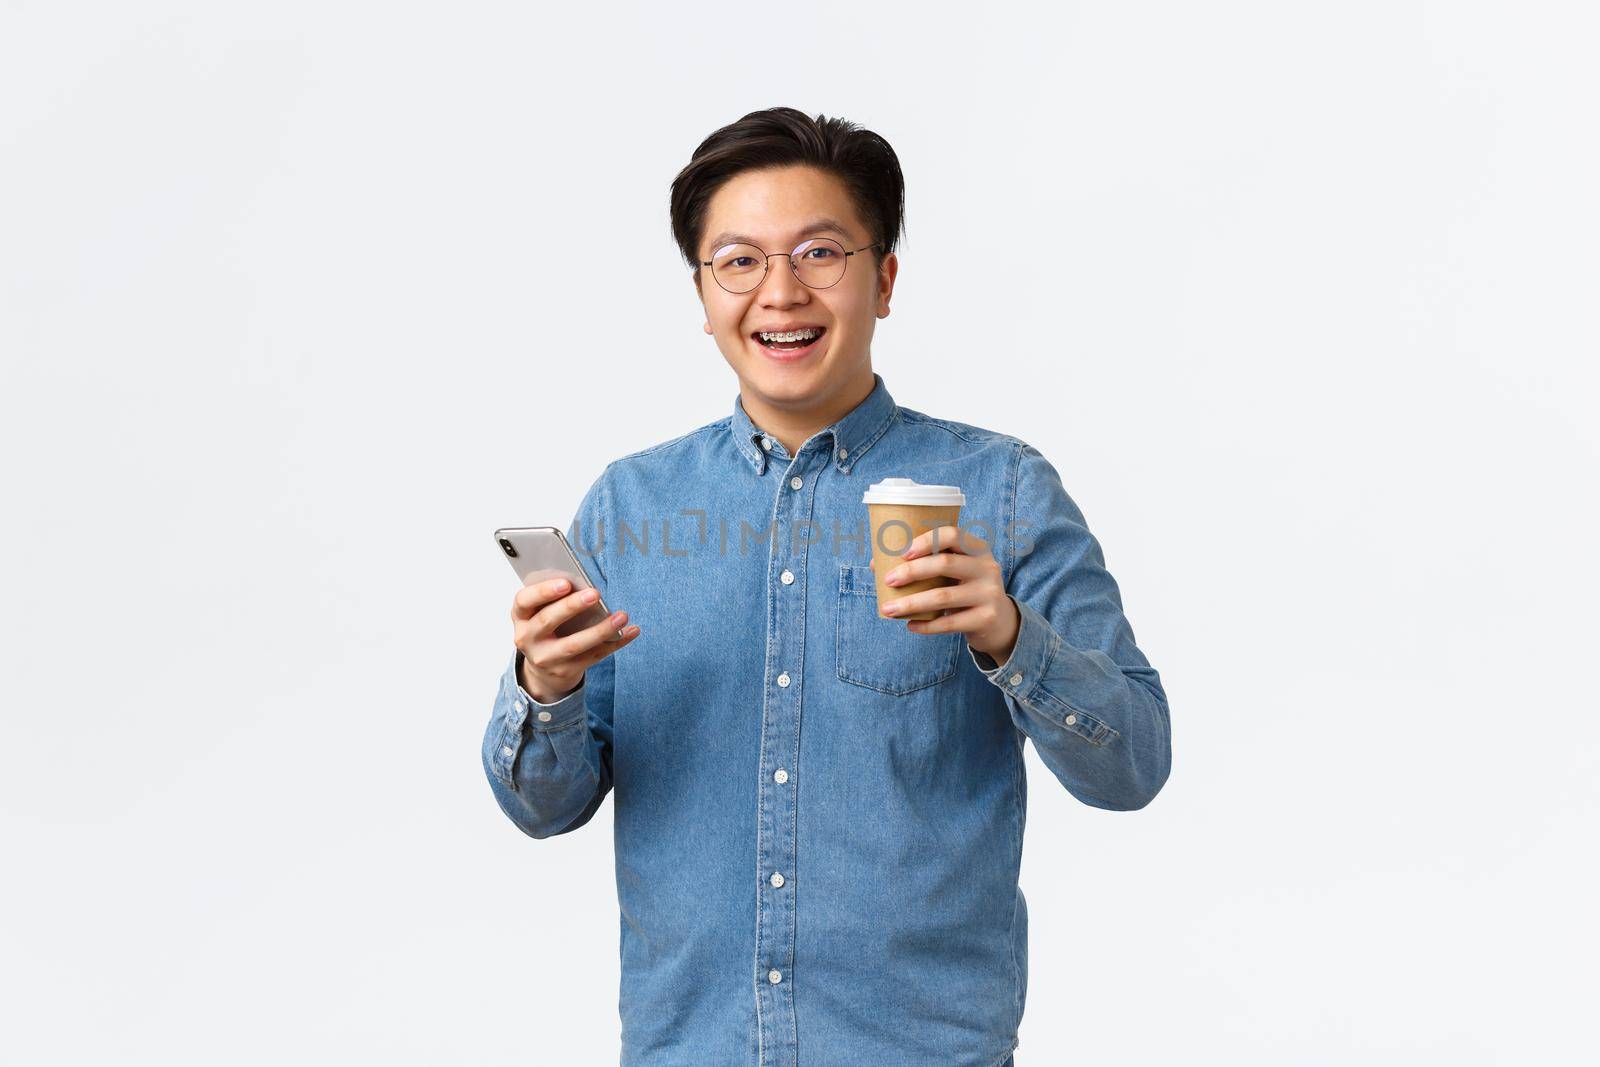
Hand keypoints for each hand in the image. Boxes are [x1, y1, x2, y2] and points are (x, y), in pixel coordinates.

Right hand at [511, 578, 639, 702]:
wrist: (544, 668)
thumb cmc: (547, 627)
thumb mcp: (540, 612)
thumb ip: (555, 598)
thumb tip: (585, 585)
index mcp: (520, 617)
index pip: (524, 601)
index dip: (543, 592)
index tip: (566, 583)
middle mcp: (527, 638)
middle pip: (547, 621)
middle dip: (572, 606)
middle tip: (595, 593)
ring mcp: (545, 658)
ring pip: (574, 644)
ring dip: (600, 629)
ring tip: (622, 616)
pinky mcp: (565, 671)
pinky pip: (594, 656)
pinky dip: (615, 643)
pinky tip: (632, 631)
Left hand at [880, 525, 1019, 663]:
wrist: (999, 621)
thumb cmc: (964, 589)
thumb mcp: (955, 572)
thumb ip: (925, 564)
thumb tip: (875, 564)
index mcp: (977, 548)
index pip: (953, 534)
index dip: (926, 541)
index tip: (902, 553)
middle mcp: (987, 567)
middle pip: (945, 564)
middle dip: (911, 572)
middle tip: (888, 581)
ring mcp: (989, 593)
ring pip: (943, 596)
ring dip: (911, 603)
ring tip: (888, 609)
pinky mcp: (986, 618)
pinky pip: (950, 622)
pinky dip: (926, 625)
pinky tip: (910, 626)